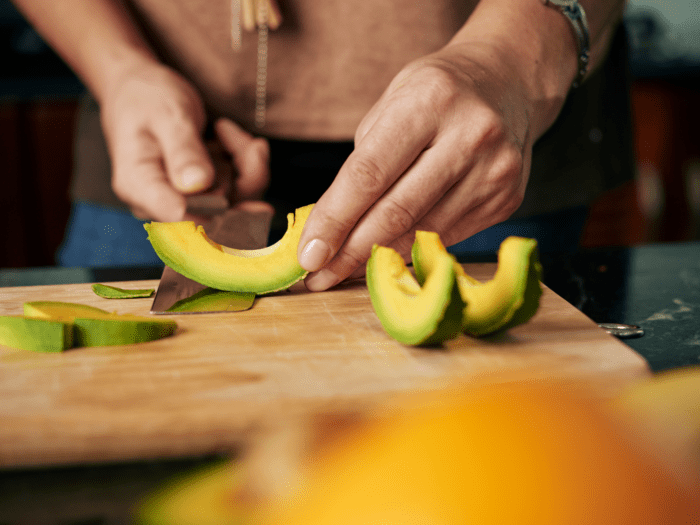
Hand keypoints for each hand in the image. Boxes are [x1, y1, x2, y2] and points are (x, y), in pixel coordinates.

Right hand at [100, 62, 268, 221]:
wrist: (141, 92)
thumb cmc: (148, 98)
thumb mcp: (167, 115)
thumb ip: (183, 150)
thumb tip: (198, 186)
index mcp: (139, 186)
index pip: (179, 215)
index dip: (216, 212)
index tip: (244, 195)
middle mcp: (161, 203)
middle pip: (216, 217)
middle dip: (245, 181)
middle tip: (255, 147)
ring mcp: (185, 202)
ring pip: (235, 205)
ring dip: (251, 170)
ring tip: (242, 137)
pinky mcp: (205, 196)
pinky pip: (239, 193)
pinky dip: (249, 168)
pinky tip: (245, 143)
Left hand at [298, 43, 536, 290]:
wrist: (510, 83)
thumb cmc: (437, 93)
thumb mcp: (393, 101)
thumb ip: (367, 161)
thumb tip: (334, 229)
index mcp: (429, 101)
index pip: (369, 173)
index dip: (334, 220)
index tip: (308, 255)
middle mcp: (469, 136)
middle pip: (396, 212)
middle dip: (350, 252)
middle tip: (318, 277)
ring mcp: (494, 172)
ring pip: (421, 232)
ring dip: (376, 258)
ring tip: (343, 272)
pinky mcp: (507, 200)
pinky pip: (445, 236)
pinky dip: (409, 250)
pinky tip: (384, 256)